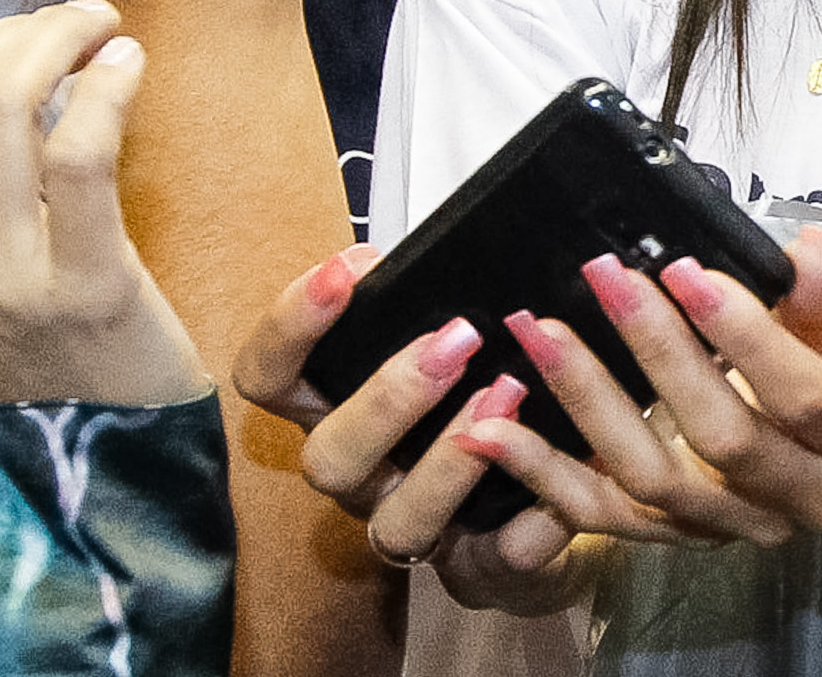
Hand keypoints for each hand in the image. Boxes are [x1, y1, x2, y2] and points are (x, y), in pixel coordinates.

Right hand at [0, 0, 205, 408]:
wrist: (95, 475)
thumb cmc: (19, 362)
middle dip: (5, 29)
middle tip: (62, 27)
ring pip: (1, 100)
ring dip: (60, 38)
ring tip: (98, 33)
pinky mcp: (87, 292)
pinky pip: (81, 148)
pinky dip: (108, 84)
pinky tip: (128, 68)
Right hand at [232, 246, 599, 617]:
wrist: (536, 497)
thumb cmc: (467, 395)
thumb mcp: (435, 344)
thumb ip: (424, 308)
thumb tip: (435, 252)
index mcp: (333, 411)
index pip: (268, 376)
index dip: (292, 326)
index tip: (346, 269)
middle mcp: (360, 476)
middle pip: (327, 460)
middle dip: (387, 398)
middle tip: (456, 339)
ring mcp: (411, 527)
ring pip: (398, 523)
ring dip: (451, 460)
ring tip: (509, 394)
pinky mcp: (477, 569)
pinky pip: (493, 560)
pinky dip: (526, 524)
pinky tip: (553, 488)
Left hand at [468, 234, 821, 549]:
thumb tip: (804, 250)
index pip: (799, 395)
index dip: (740, 333)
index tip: (682, 268)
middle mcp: (806, 500)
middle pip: (721, 439)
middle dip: (655, 351)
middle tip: (602, 276)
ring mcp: (740, 526)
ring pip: (653, 482)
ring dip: (587, 403)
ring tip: (537, 334)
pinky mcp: (685, 536)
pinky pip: (606, 516)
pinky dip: (543, 474)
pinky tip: (492, 429)